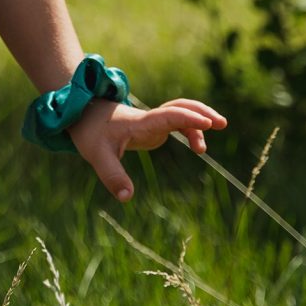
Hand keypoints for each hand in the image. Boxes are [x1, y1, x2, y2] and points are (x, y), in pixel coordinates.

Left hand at [68, 95, 227, 203]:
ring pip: (181, 114)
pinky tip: (198, 147)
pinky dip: (191, 131)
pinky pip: (178, 124)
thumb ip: (113, 176)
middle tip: (222, 123)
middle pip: (181, 107)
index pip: (168, 115)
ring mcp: (153, 121)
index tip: (207, 122)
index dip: (187, 118)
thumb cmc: (91, 133)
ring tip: (203, 150)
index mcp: (141, 122)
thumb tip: (127, 198)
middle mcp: (150, 118)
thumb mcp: (98, 156)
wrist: (83, 116)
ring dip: (198, 123)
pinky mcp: (153, 127)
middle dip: (201, 112)